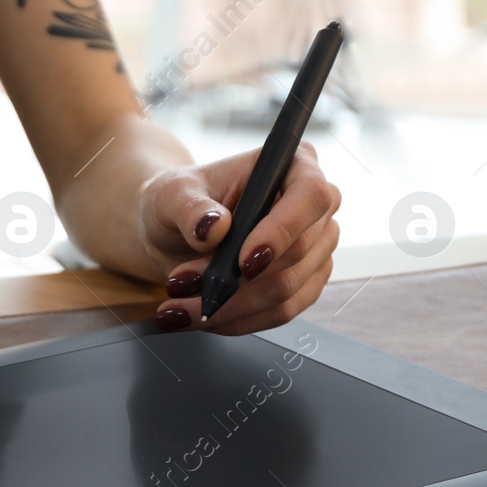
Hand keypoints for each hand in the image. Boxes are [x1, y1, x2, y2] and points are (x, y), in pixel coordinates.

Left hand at [136, 143, 340, 334]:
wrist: (173, 231)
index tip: (243, 262)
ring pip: (287, 291)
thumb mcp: (171, 194)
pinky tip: (200, 318)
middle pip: (298, 252)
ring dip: (229, 307)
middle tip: (180, 285)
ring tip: (177, 308)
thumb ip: (190, 208)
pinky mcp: (304, 283)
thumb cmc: (179, 200)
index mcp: (294, 165)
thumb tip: (214, 228)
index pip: (309, 196)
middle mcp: (314, 207)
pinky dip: (237, 321)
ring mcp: (315, 248)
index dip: (281, 232)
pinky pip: (280, 313)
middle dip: (236, 280)